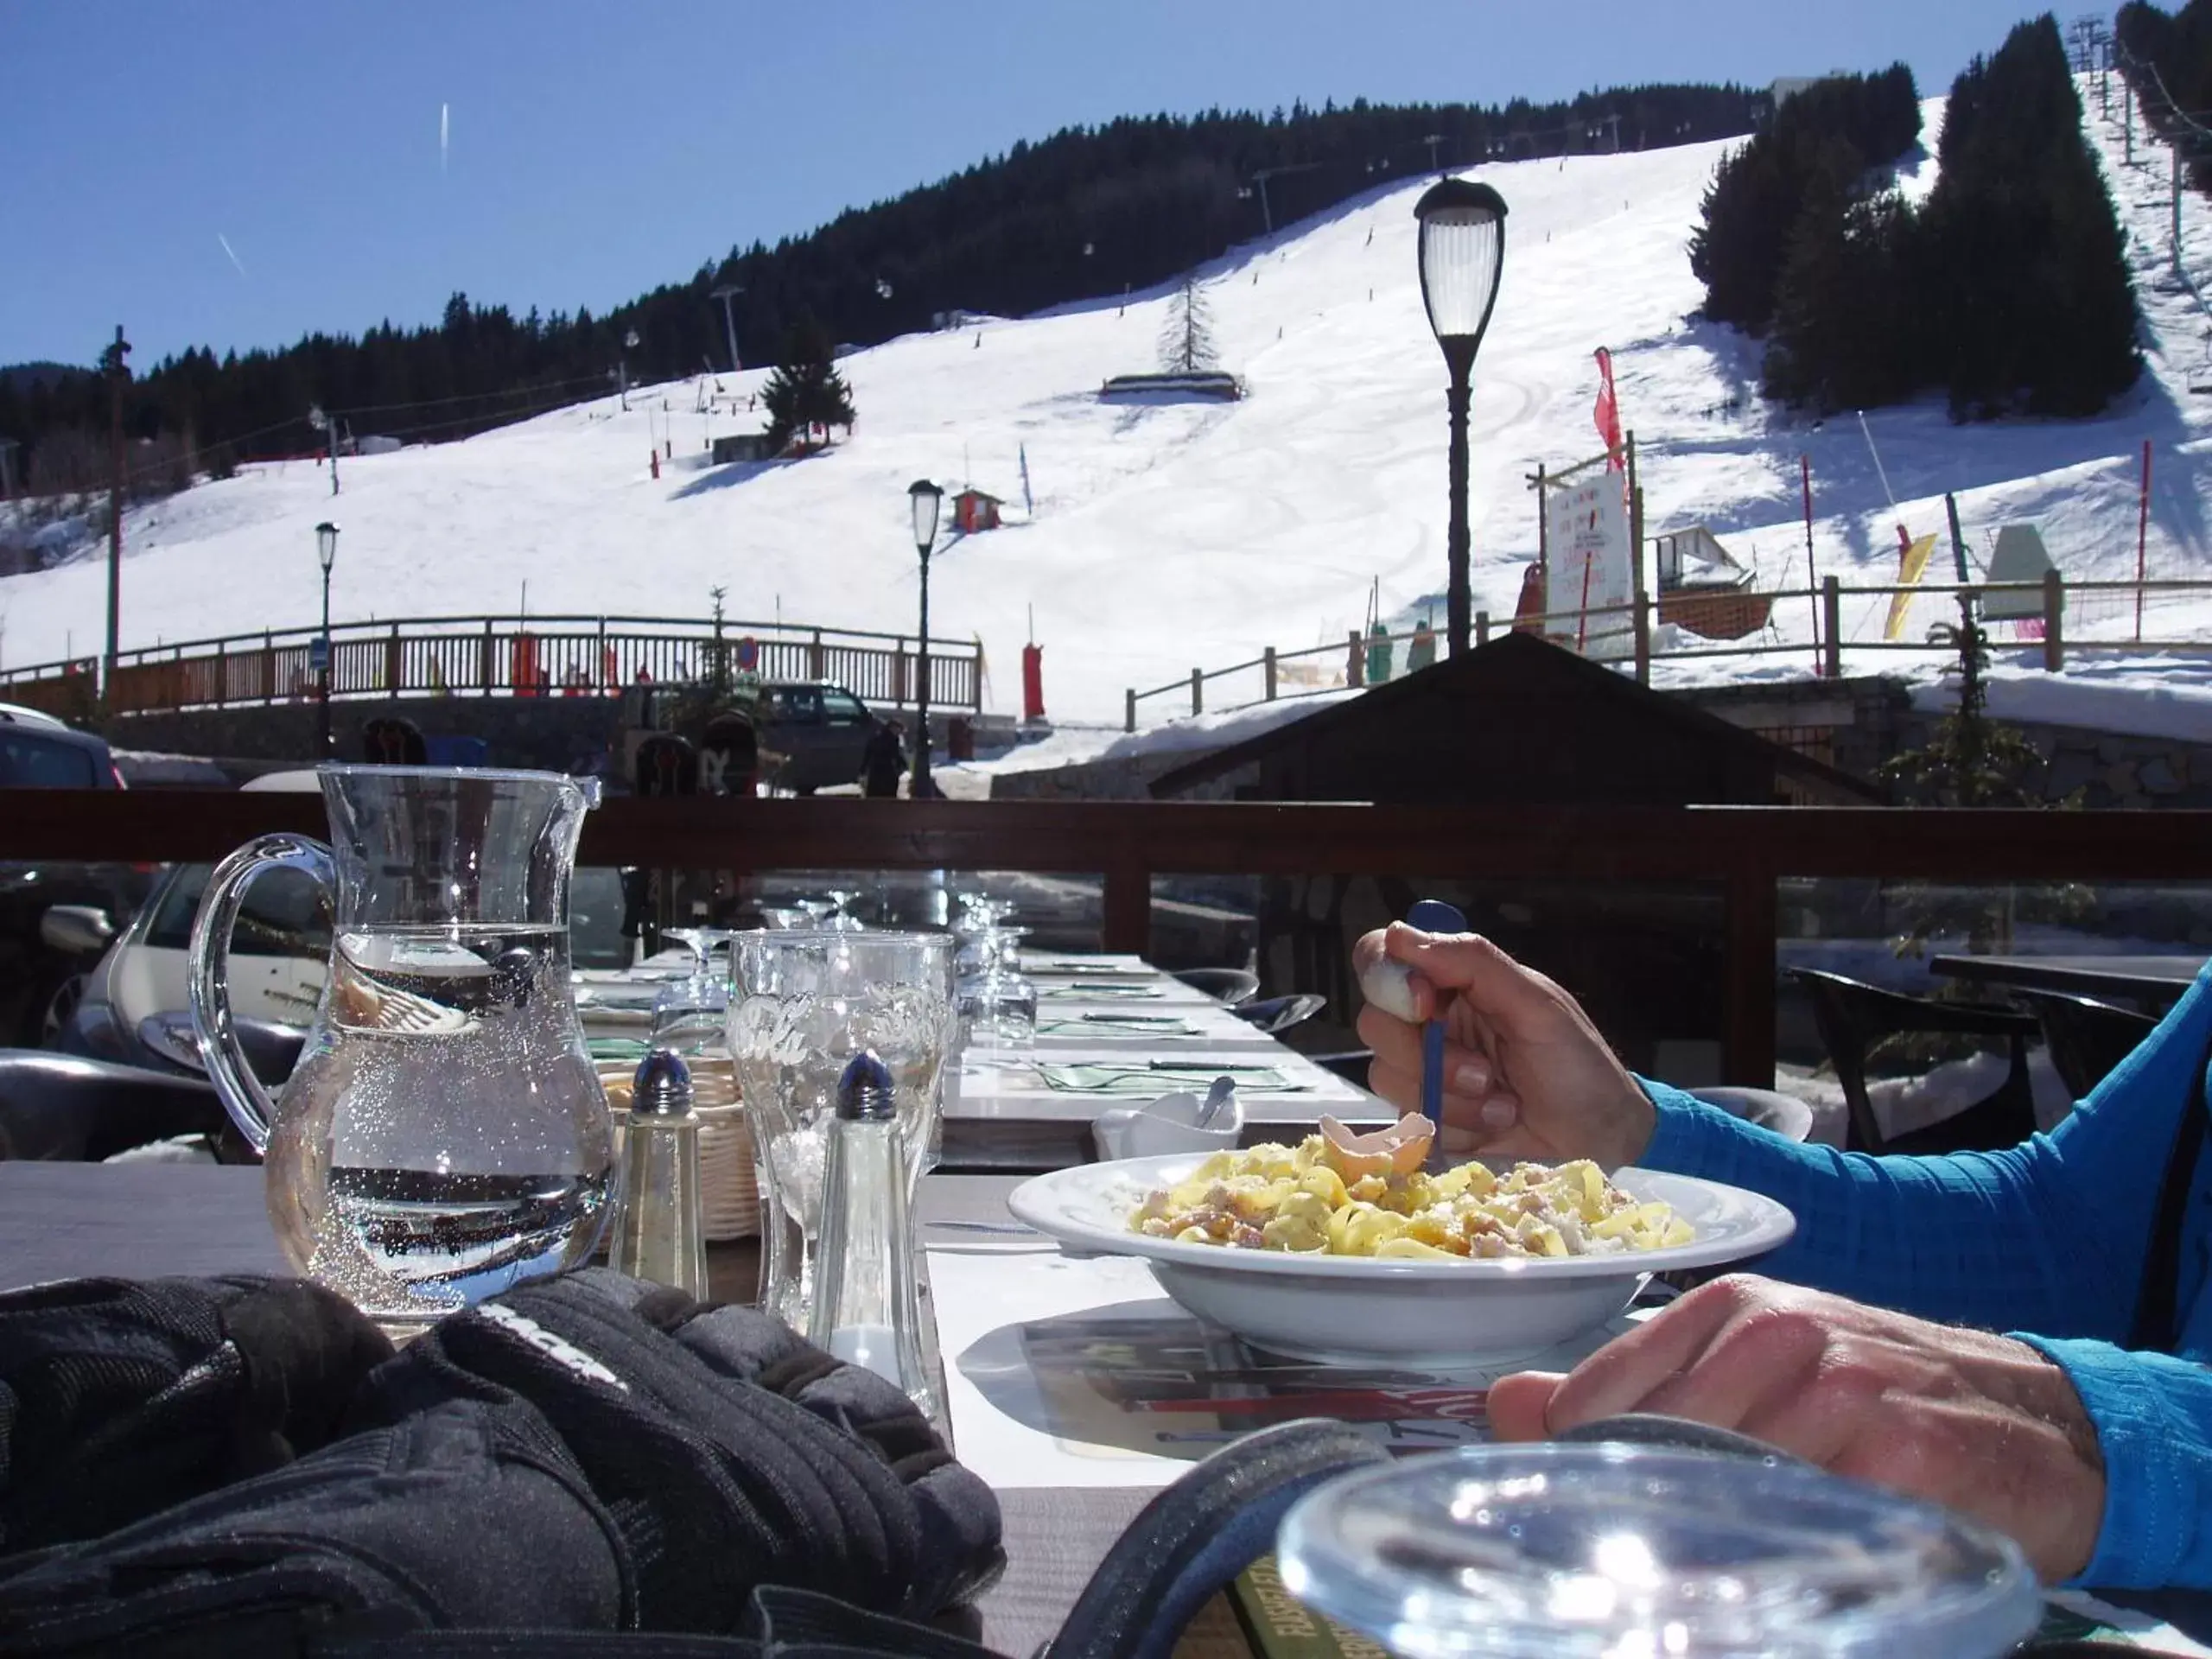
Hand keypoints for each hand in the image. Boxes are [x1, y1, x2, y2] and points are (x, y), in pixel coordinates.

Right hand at [1352, 923, 1653, 1168]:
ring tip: (1503, 1104)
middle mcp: (1429, 1023)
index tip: (1427, 1006)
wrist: (1601, 1138)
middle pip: (1375, 1023)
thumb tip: (1399, 934)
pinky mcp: (1425, 1118)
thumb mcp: (1536, 1004)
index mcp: (1452, 983)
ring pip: (1387, 1076)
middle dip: (1431, 1057)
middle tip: (1486, 1075)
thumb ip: (1473, 962)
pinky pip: (1408, 1119)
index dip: (1389, 980)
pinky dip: (1455, 1126)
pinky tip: (1492, 1125)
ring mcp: (1423, 1073)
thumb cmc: (1578, 1064)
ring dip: (1451, 1097)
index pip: (1380, 958)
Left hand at [1486, 1274, 2105, 1582]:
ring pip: (1723, 1483)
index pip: (1603, 1391)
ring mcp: (1842, 1389)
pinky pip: (1806, 1521)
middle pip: (1654, 1442)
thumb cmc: (1880, 1395)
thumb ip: (1626, 1388)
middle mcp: (1780, 1334)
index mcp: (1732, 1309)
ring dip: (1706, 1536)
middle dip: (1637, 1505)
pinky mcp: (1900, 1454)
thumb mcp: (1753, 1367)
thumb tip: (1504, 1404)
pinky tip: (1780, 1566)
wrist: (2038, 1423)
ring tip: (1708, 1565)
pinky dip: (1781, 1554)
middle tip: (1630, 1556)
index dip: (1574, 1458)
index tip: (1567, 1508)